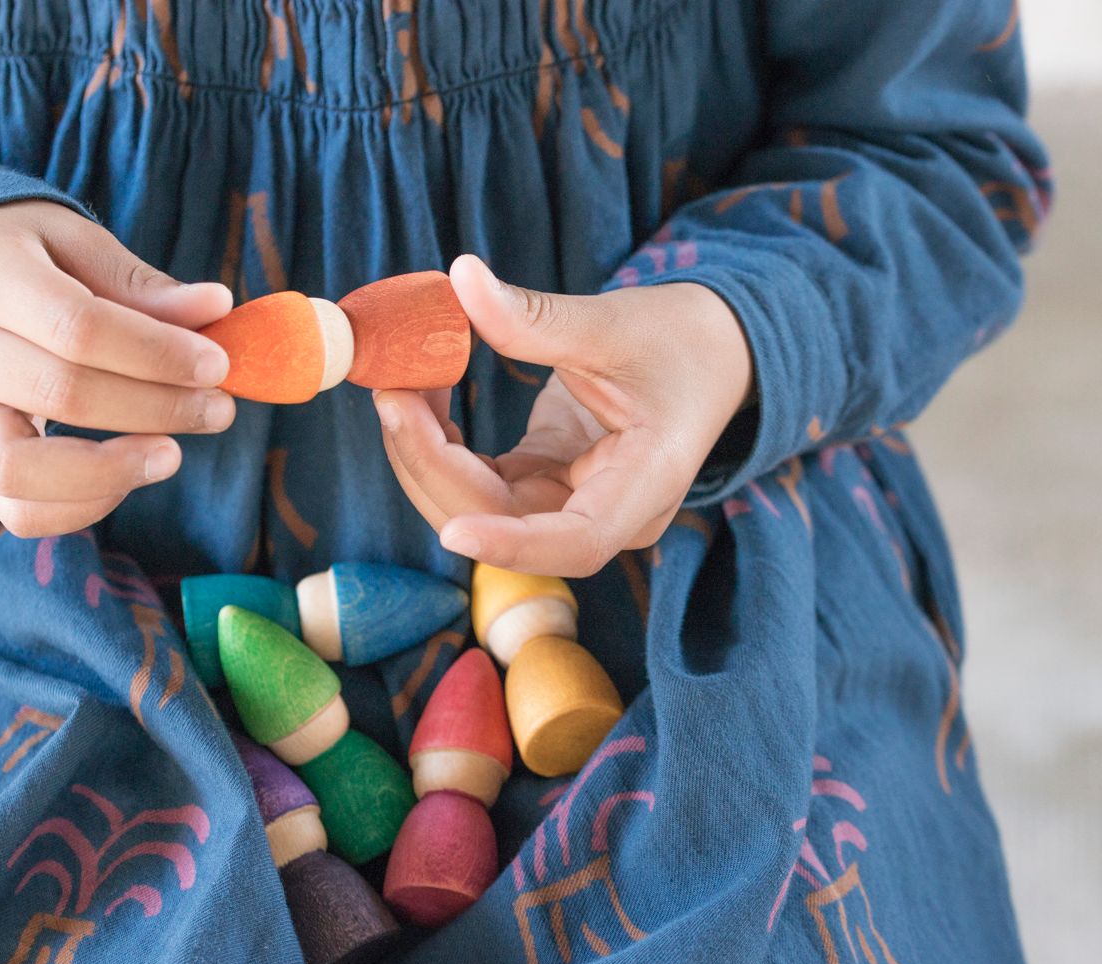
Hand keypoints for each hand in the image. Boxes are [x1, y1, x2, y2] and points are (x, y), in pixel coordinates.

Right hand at [0, 200, 234, 536]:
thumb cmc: (26, 253)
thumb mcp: (79, 243)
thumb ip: (143, 285)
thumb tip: (217, 308)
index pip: (77, 327)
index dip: (156, 353)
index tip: (217, 364)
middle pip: (61, 394)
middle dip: (156, 408)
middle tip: (218, 409)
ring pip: (21, 470)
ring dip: (112, 473)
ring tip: (172, 454)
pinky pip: (17, 509)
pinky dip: (81, 508)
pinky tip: (129, 474)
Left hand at [375, 254, 752, 577]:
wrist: (709, 348)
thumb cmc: (680, 340)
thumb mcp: (614, 324)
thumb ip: (535, 317)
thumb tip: (460, 279)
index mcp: (644, 486)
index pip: (576, 542)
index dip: (512, 546)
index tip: (455, 534)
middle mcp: (603, 513)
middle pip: (505, 523)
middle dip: (437, 467)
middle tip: (392, 394)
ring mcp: (567, 502)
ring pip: (477, 508)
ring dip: (426, 455)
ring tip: (398, 384)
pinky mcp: (540, 481)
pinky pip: (476, 480)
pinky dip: (438, 442)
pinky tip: (419, 394)